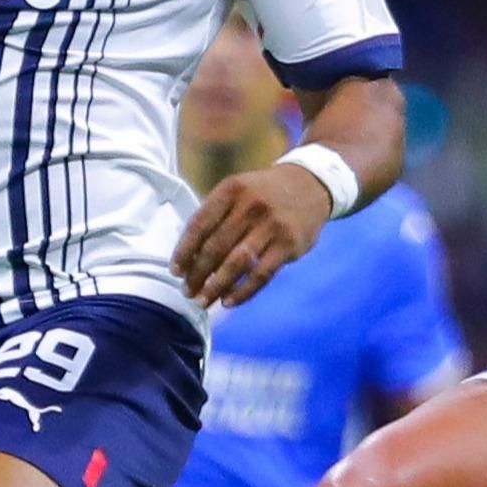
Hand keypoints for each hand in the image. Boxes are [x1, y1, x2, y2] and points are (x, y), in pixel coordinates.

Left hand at [174, 163, 332, 307]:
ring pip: (236, 263)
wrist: (311, 184)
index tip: (175, 271)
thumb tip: (190, 256)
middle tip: (187, 292)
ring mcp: (271, 225)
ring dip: (215, 286)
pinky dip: (243, 291)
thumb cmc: (264, 193)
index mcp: (231, 190)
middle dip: (197, 274)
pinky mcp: (289, 244)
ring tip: (202, 301)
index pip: (199, 224)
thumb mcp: (238, 190)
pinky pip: (261, 274)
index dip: (184, 251)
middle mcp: (250, 205)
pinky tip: (228, 302)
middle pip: (215, 247)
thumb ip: (216, 216)